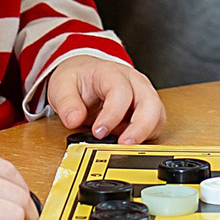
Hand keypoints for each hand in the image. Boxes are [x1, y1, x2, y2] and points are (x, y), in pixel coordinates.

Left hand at [46, 55, 165, 144]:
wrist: (86, 73)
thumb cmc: (78, 78)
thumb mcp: (62, 86)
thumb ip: (66, 103)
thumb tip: (74, 120)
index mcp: (112, 73)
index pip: (121, 92)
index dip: (112, 115)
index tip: (99, 132)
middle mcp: (133, 81)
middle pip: (150, 102)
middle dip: (140, 127)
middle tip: (123, 144)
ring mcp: (143, 94)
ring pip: (157, 114)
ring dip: (146, 133)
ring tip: (126, 146)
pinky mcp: (146, 109)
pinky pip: (155, 123)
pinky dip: (146, 135)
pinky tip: (128, 141)